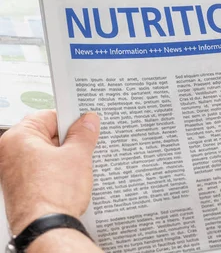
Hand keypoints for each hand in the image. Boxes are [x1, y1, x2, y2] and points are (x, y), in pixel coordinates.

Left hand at [0, 110, 99, 234]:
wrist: (46, 228)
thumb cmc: (52, 196)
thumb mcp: (78, 156)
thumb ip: (84, 134)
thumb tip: (88, 121)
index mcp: (18, 138)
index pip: (49, 115)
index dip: (71, 119)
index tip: (86, 124)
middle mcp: (9, 154)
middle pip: (46, 135)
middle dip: (69, 141)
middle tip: (86, 146)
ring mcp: (14, 173)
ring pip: (46, 155)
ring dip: (64, 158)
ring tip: (79, 166)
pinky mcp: (21, 188)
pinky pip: (43, 172)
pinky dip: (57, 173)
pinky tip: (71, 180)